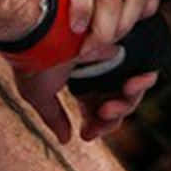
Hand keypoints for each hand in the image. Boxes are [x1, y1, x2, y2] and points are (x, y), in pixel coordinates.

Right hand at [9, 7, 170, 142]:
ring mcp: (110, 56)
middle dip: (110, 118)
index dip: (96, 124)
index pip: (98, 109)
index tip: (84, 133)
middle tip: (94, 125)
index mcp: (82, 81)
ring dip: (121, 107)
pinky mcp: (122, 44)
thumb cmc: (31, 59)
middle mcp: (98, 69)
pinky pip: (139, 72)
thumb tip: (65, 139)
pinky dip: (136, 87)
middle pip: (116, 102)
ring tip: (105, 111)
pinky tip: (118, 96)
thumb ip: (54, 116)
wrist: (34, 30)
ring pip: (128, 92)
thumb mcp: (39, 94)